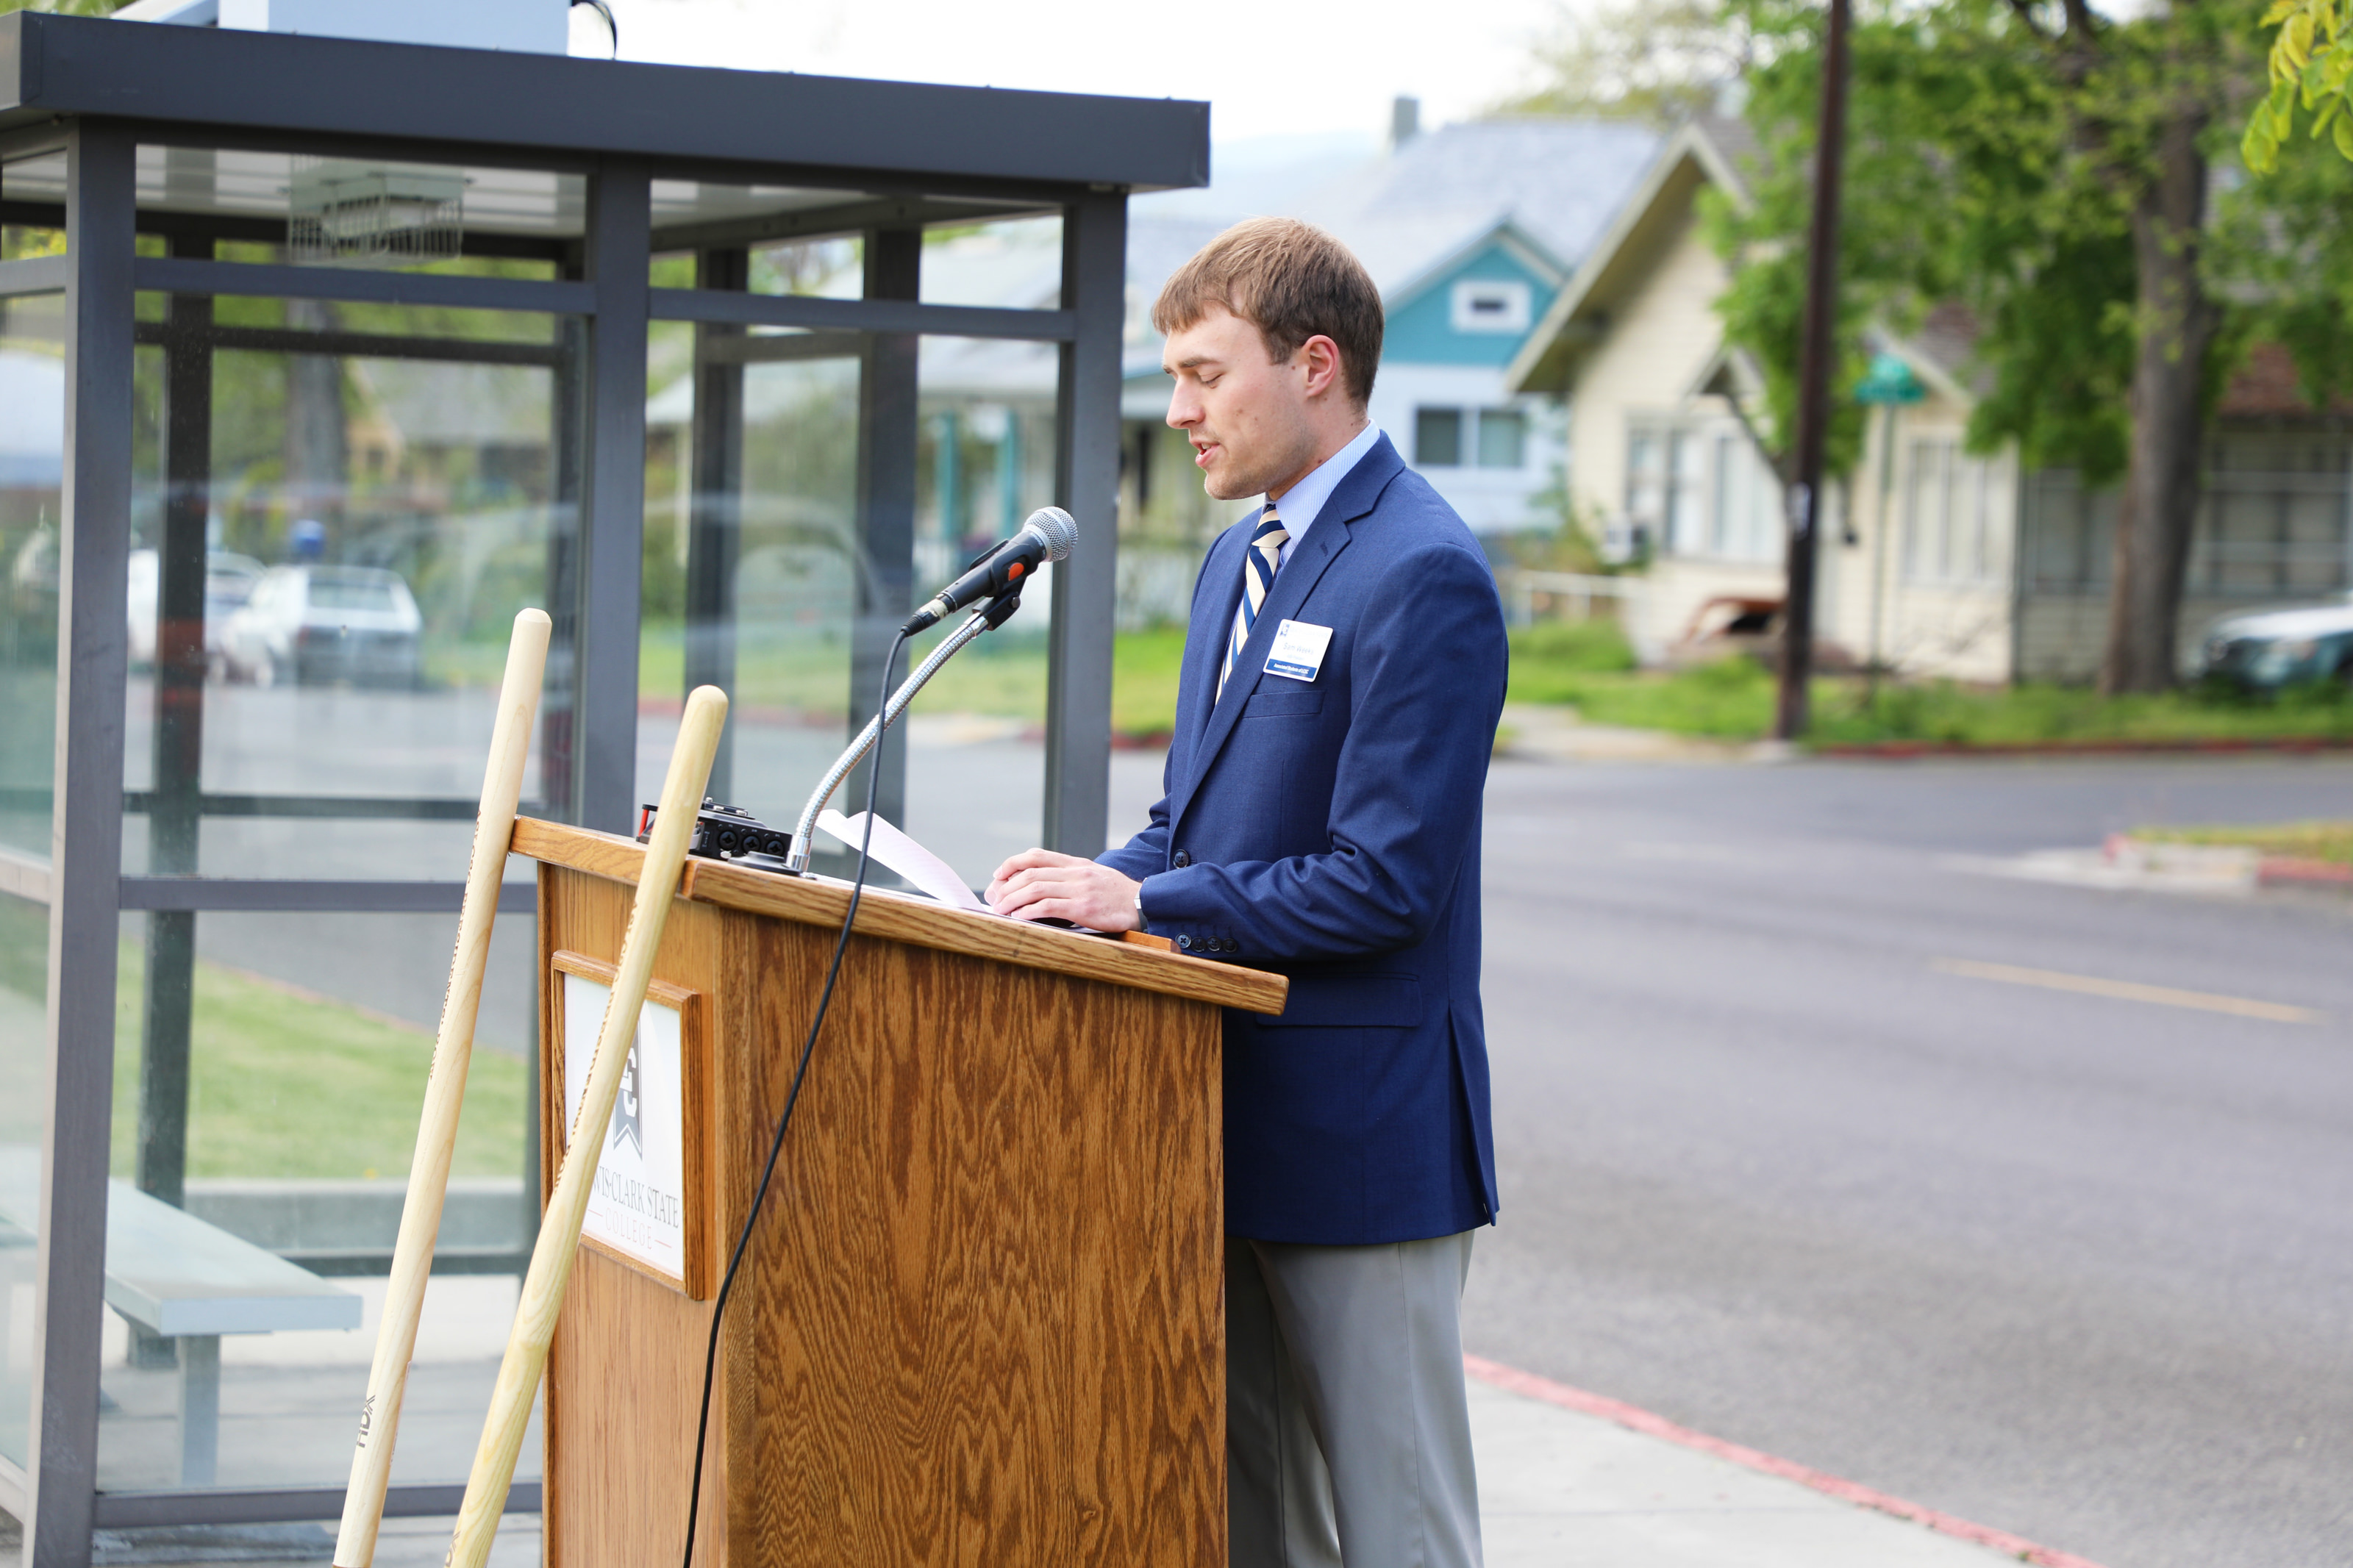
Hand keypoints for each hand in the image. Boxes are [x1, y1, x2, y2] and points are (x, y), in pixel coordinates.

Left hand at [987, 848, 1141, 931]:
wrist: (1144, 904)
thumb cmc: (1116, 895)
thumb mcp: (1093, 876)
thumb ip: (1069, 876)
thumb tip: (1040, 885)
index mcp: (1076, 863)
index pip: (1036, 856)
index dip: (1012, 863)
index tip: (998, 874)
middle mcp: (1075, 872)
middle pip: (1030, 873)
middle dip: (1006, 886)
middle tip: (993, 898)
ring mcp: (1080, 889)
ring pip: (1035, 888)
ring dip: (1012, 899)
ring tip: (1000, 910)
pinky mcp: (1083, 907)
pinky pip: (1049, 906)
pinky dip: (1028, 912)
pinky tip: (1019, 918)